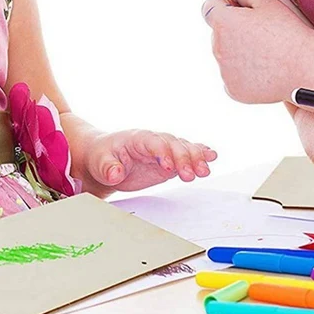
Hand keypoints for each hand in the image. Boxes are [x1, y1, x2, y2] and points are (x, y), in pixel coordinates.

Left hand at [85, 129, 216, 191]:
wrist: (106, 158)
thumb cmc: (102, 157)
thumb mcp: (100, 162)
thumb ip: (109, 167)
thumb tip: (115, 172)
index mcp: (138, 138)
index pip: (154, 142)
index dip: (163, 153)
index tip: (168, 168)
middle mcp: (154, 141)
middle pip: (174, 145)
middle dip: (184, 159)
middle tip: (192, 175)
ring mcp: (164, 150)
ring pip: (184, 149)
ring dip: (196, 158)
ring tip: (205, 171)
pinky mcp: (170, 161)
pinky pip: (187, 155)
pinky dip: (200, 154)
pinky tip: (212, 157)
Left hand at [202, 0, 310, 102]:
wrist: (305, 68)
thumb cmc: (288, 31)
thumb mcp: (267, 2)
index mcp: (222, 22)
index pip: (208, 8)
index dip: (225, 7)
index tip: (242, 13)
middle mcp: (217, 47)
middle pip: (217, 34)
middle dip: (233, 31)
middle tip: (262, 35)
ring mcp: (224, 71)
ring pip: (225, 56)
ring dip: (237, 53)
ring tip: (266, 54)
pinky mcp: (232, 90)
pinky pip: (232, 77)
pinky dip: (243, 74)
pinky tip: (264, 71)